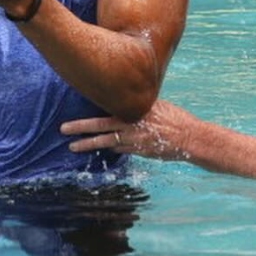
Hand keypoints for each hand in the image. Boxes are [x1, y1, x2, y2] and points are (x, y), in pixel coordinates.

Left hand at [61, 99, 192, 161]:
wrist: (191, 137)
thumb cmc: (176, 118)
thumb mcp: (157, 105)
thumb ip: (140, 106)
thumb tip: (125, 104)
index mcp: (135, 108)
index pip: (108, 107)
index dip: (91, 109)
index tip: (75, 107)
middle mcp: (132, 123)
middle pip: (100, 125)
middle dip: (80, 127)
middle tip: (63, 129)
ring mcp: (134, 139)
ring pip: (106, 142)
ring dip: (89, 144)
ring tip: (73, 147)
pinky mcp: (139, 151)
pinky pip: (121, 150)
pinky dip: (112, 148)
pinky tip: (104, 149)